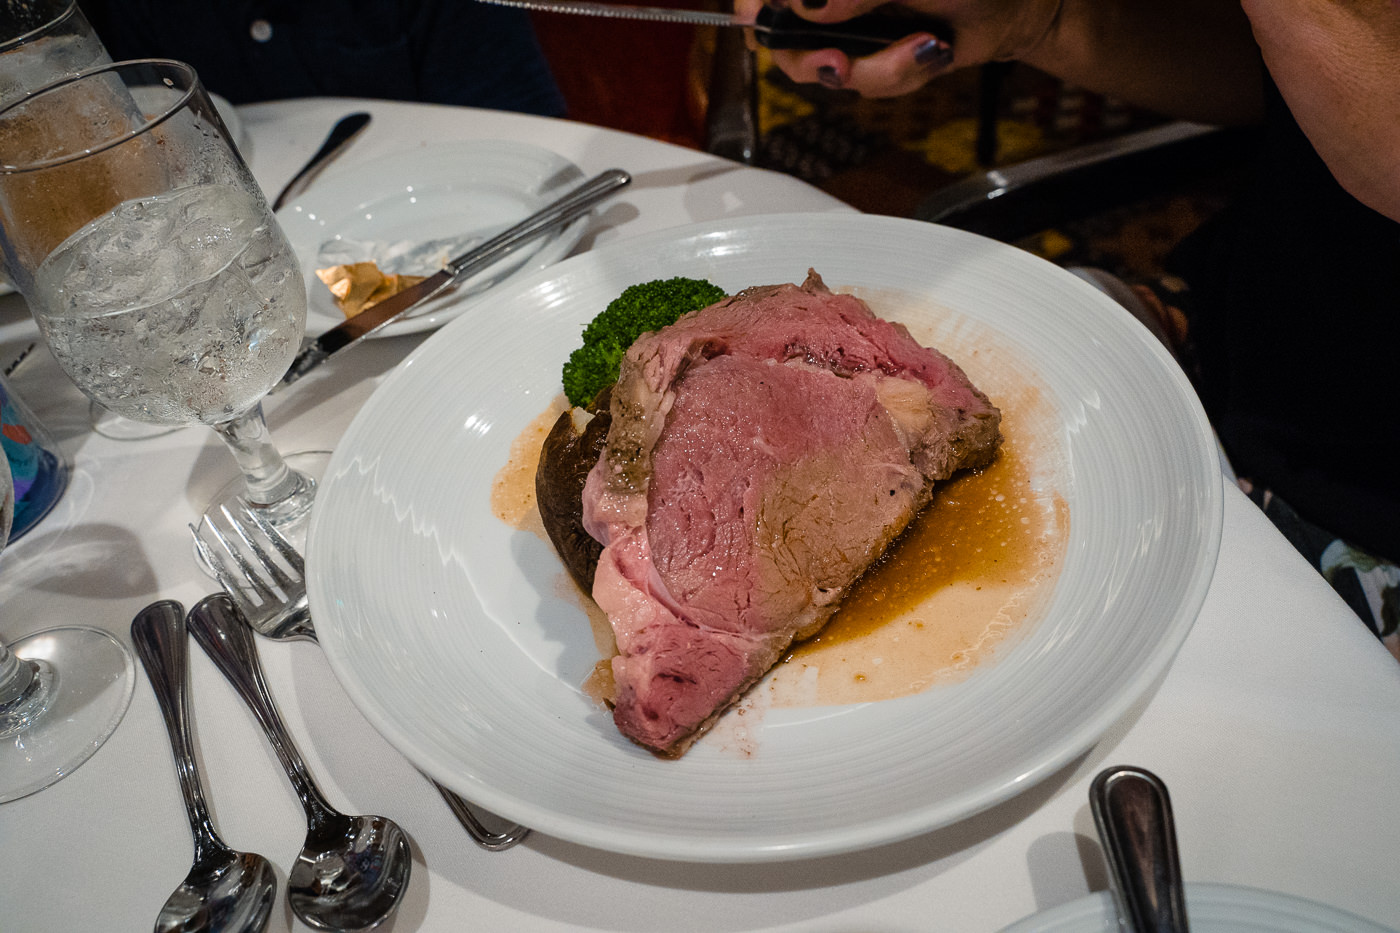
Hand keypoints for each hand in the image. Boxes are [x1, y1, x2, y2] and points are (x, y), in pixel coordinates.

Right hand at [733, 0, 1063, 96]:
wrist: (1015, 9)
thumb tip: (810, 5)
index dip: (757, 6)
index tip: (764, 20)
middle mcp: (833, 1)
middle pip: (784, 37)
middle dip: (817, 59)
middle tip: (840, 64)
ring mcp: (851, 29)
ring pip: (828, 70)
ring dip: (877, 69)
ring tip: (922, 47)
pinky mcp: (875, 58)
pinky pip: (867, 83)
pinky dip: (900, 75)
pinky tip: (930, 53)